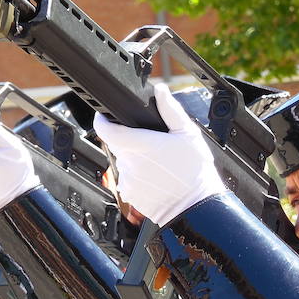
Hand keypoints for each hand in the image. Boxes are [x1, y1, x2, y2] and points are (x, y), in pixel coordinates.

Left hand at [93, 83, 224, 225]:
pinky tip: (156, 178)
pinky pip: (127, 180)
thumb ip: (170, 110)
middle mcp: (130, 163)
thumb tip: (160, 91)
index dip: (102, 120)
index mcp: (141, 145)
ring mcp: (128, 180)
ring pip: (124, 162)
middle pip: (118, 144)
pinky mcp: (129, 195)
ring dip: (135, 160)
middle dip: (130, 141)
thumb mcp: (188, 134)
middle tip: (152, 144)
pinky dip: (138, 177)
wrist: (196, 207)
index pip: (106, 129)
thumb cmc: (194, 172)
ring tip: (159, 164)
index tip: (105, 116)